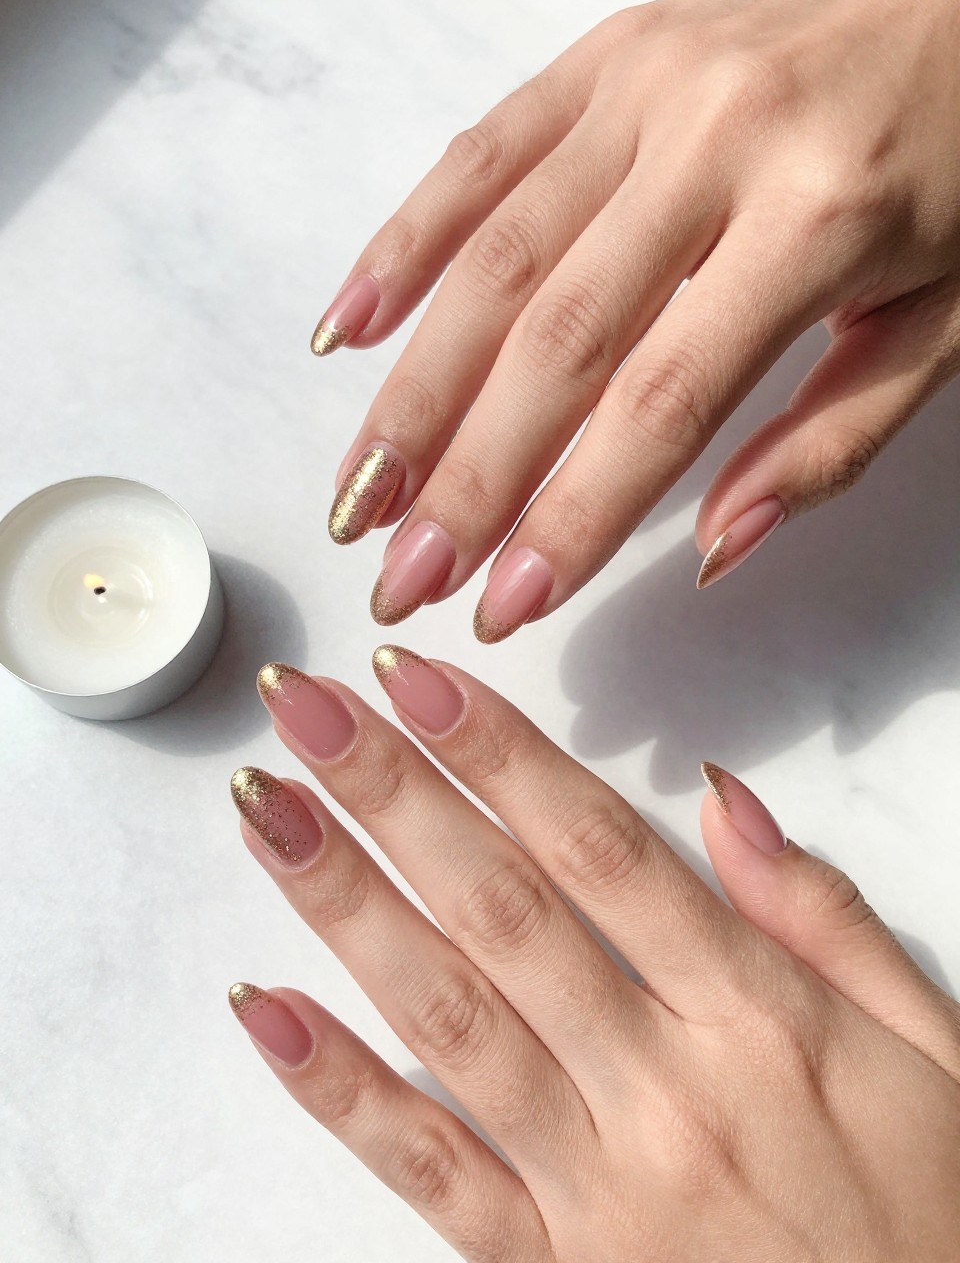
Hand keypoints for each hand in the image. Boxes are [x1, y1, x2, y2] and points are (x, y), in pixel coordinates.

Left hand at [228, 648, 959, 1260]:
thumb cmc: (929, 1217)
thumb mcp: (929, 1047)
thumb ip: (822, 916)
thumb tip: (724, 797)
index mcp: (760, 1018)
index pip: (600, 850)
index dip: (502, 754)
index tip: (420, 682)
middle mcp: (666, 1090)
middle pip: (502, 909)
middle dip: (393, 795)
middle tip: (307, 708)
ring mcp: (597, 1189)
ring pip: (448, 1018)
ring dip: (345, 906)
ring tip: (268, 811)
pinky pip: (431, 1173)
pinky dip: (341, 1090)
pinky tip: (268, 1009)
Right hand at [314, 0, 959, 638]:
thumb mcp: (949, 323)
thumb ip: (831, 443)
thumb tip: (712, 550)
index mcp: (819, 218)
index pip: (663, 403)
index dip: (573, 515)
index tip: (506, 604)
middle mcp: (714, 140)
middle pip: (555, 341)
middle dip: (466, 476)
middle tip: (402, 577)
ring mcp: (647, 86)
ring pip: (497, 256)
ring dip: (414, 388)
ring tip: (359, 492)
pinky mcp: (606, 55)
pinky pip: (483, 152)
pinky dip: (406, 244)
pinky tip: (350, 332)